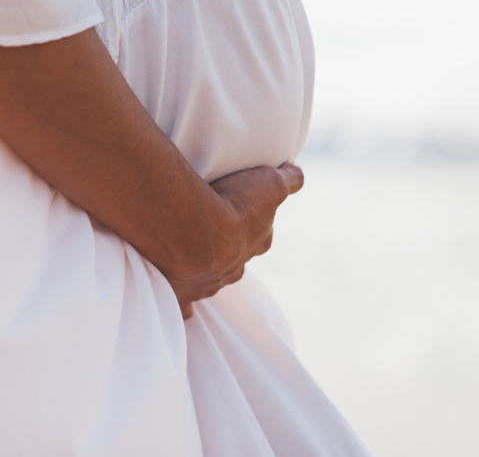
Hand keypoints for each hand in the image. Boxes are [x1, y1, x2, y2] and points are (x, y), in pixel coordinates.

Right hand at [168, 162, 303, 318]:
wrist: (194, 232)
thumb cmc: (231, 205)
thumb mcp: (270, 184)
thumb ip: (288, 180)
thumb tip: (297, 172)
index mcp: (255, 243)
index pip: (262, 237)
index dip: (254, 226)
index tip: (242, 213)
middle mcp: (236, 267)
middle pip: (237, 260)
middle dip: (228, 250)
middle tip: (212, 232)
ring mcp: (209, 283)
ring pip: (212, 280)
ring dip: (203, 269)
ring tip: (187, 253)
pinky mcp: (183, 295)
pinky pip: (185, 306)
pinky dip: (184, 305)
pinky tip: (181, 302)